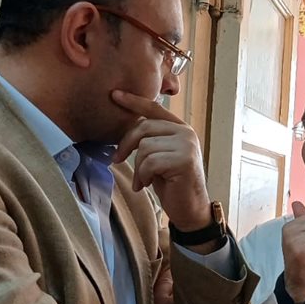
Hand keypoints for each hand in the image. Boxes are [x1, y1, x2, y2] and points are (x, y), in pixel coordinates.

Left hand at [111, 91, 210, 231]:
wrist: (190, 209)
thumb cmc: (172, 183)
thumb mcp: (159, 156)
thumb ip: (150, 139)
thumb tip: (126, 129)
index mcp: (180, 128)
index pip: (154, 108)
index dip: (134, 101)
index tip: (115, 94)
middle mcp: (186, 132)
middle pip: (144, 127)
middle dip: (126, 145)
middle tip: (117, 160)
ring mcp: (187, 145)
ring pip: (145, 147)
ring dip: (138, 167)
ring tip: (143, 180)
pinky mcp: (184, 160)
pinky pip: (150, 162)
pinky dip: (143, 176)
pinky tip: (147, 185)